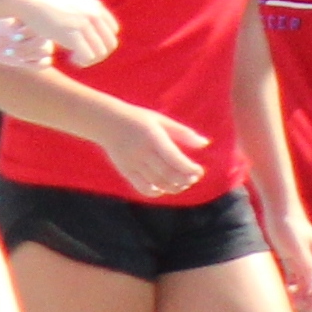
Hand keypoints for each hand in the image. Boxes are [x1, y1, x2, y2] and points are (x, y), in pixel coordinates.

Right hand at [9, 0, 119, 66]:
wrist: (29, 0)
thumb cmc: (47, 6)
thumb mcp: (72, 5)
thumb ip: (85, 16)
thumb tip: (95, 32)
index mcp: (97, 6)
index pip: (113, 31)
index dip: (103, 42)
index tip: (87, 46)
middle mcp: (94, 14)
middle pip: (111, 44)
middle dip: (99, 55)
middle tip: (83, 57)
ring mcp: (84, 24)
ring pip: (101, 52)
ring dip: (90, 60)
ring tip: (76, 59)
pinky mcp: (72, 34)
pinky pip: (88, 56)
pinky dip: (82, 61)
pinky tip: (71, 59)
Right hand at [91, 103, 211, 201]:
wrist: (106, 121)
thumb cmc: (139, 119)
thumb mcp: (161, 121)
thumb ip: (183, 133)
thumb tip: (206, 144)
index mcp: (153, 137)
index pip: (174, 159)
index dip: (189, 169)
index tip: (199, 171)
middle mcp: (142, 151)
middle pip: (167, 173)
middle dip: (184, 180)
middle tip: (194, 179)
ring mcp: (132, 162)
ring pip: (156, 182)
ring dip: (173, 187)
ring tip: (183, 185)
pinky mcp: (125, 170)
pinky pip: (141, 187)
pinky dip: (155, 192)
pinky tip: (164, 189)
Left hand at [270, 201, 311, 311]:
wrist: (279, 207)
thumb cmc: (288, 226)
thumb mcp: (297, 250)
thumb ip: (308, 270)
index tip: (309, 306)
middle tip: (297, 305)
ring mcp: (304, 259)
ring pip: (308, 283)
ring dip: (302, 294)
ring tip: (289, 298)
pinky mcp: (293, 257)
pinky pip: (297, 277)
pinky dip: (294, 286)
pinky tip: (285, 287)